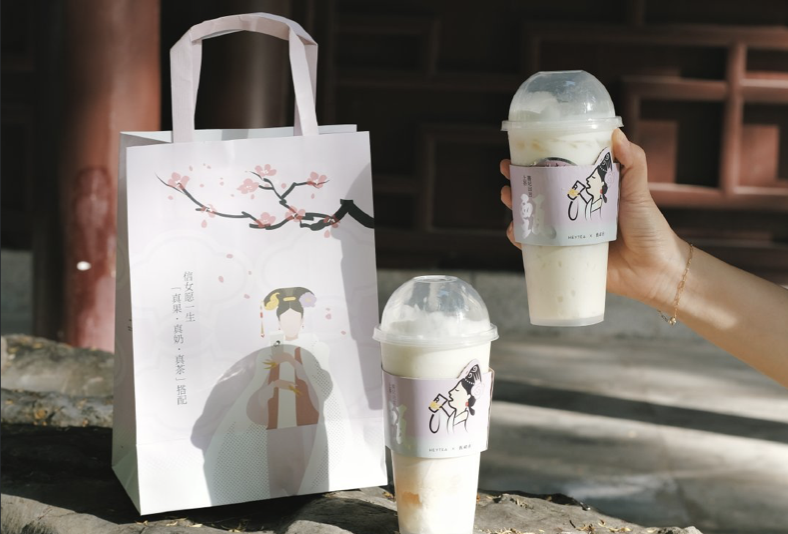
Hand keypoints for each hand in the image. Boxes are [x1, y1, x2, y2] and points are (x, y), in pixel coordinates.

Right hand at [500, 129, 687, 306]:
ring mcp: (568, 235)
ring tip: (509, 197)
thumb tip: (616, 133)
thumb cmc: (650, 228)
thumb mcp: (639, 190)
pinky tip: (515, 231)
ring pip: (535, 219)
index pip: (560, 173)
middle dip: (520, 182)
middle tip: (509, 172)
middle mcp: (575, 212)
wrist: (655, 269)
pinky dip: (523, 240)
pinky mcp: (565, 257)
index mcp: (590, 192)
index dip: (540, 162)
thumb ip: (632, 162)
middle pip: (541, 194)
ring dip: (517, 208)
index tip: (523, 152)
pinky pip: (538, 248)